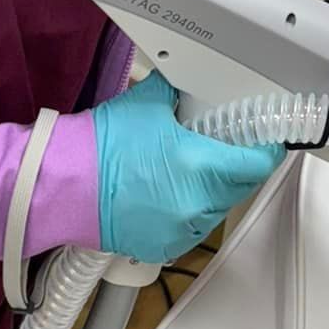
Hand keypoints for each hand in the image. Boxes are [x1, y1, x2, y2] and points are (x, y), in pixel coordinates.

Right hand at [94, 71, 284, 263]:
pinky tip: (170, 193)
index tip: (266, 142)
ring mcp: (180, 230)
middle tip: (225, 148)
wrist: (62, 185)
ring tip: (190, 170)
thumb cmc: (99, 148)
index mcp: (201, 168)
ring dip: (213, 191)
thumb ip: (180, 92)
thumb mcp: (149, 102)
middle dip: (236, 168)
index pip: (257, 164)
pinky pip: (191, 229)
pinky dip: (189, 212)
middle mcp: (196, 204)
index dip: (265, 150)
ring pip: (216, 210)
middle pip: (239, 187)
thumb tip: (191, 81)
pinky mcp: (163, 246)